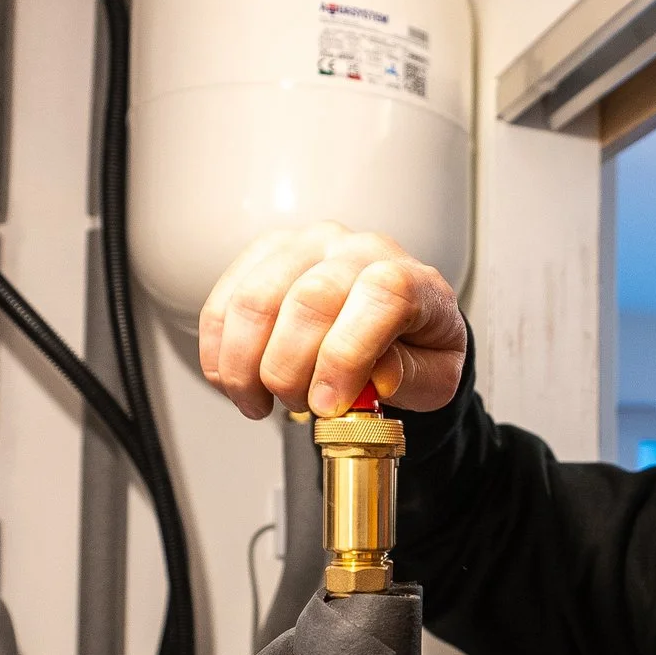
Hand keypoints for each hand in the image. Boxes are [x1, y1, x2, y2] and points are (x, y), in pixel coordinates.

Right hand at [197, 222, 466, 419]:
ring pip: (255, 300)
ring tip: (259, 403)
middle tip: (297, 407)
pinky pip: (225, 301)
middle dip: (290, 370)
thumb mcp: (435, 378)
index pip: (382, 297)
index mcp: (408, 277)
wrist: (396, 326)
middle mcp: (356, 250)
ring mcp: (306, 246)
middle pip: (309, 299)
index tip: (328, 406)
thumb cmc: (415, 350)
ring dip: (245, 366)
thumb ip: (413, 377)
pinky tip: (233, 382)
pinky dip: (219, 352)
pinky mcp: (265, 256)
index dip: (347, 357)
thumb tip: (377, 375)